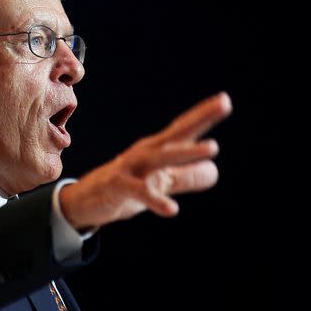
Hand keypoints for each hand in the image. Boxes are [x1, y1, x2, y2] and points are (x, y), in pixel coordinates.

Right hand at [59, 92, 232, 228]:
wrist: (85, 200)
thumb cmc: (125, 187)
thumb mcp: (159, 183)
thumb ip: (186, 177)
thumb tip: (214, 170)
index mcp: (157, 150)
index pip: (183, 130)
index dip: (203, 115)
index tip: (224, 100)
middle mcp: (145, 153)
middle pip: (176, 134)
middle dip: (199, 119)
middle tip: (224, 104)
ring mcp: (131, 168)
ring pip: (160, 158)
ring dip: (186, 152)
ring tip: (213, 148)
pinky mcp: (118, 186)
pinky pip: (139, 192)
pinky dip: (155, 199)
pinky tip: (172, 209)